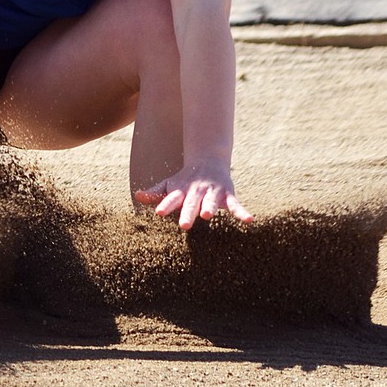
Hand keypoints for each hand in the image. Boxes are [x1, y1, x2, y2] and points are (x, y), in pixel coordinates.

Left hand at [133, 162, 252, 230]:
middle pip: (191, 203)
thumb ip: (156, 193)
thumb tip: (138, 196)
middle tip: (184, 225)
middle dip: (188, 213)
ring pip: (211, 201)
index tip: (158, 212)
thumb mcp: (170, 184)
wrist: (208, 160)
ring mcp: (212, 193)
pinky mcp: (227, 195)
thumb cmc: (185, 179)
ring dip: (210, 207)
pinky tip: (249, 220)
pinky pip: (235, 205)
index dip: (166, 205)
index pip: (171, 199)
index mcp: (181, 191)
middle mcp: (196, 192)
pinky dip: (242, 212)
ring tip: (207, 215)